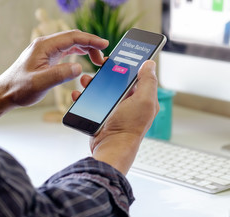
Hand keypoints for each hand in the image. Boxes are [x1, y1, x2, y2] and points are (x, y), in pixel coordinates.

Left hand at [0, 30, 108, 127]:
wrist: (6, 92)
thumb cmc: (19, 88)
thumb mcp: (40, 83)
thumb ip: (60, 75)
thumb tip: (79, 68)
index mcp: (44, 46)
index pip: (72, 37)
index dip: (90, 40)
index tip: (105, 44)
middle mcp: (46, 45)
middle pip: (74, 38)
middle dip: (91, 45)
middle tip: (102, 59)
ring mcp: (47, 51)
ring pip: (71, 44)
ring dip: (86, 49)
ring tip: (98, 60)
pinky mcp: (48, 57)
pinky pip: (67, 50)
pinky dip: (79, 52)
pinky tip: (86, 58)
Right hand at [72, 60, 159, 174]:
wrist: (111, 147)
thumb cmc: (129, 127)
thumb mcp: (144, 100)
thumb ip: (148, 81)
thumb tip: (150, 64)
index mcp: (142, 98)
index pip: (136, 76)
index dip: (128, 65)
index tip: (118, 57)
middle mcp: (130, 104)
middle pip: (117, 81)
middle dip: (106, 73)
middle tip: (99, 68)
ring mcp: (115, 110)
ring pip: (102, 90)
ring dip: (92, 83)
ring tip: (85, 81)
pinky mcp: (102, 116)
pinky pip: (92, 102)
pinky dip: (84, 97)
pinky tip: (79, 95)